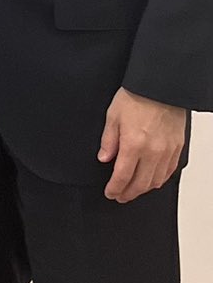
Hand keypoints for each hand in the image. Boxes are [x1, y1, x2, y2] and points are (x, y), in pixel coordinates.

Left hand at [98, 88, 187, 202]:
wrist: (161, 87)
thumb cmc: (137, 97)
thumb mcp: (113, 116)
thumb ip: (108, 140)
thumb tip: (104, 158)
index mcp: (133, 144)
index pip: (122, 176)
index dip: (115, 188)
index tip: (110, 192)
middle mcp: (152, 151)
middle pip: (140, 184)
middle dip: (128, 193)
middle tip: (119, 196)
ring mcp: (167, 151)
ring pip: (156, 181)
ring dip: (143, 189)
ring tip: (133, 190)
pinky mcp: (177, 147)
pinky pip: (169, 171)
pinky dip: (159, 179)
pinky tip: (151, 180)